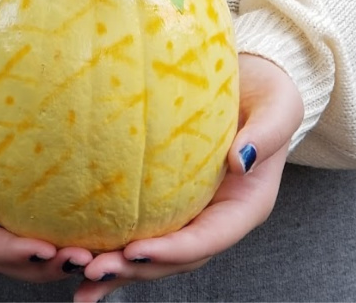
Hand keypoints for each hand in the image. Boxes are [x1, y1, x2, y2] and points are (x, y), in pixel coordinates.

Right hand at [0, 45, 93, 281]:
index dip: (8, 251)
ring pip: (17, 241)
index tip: (44, 250)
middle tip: (84, 260)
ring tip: (92, 253)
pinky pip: (28, 214)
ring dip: (52, 255)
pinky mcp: (1, 186)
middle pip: (1, 254)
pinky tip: (86, 221)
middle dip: (40, 265)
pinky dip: (55, 226)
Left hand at [73, 53, 304, 301]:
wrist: (253, 80)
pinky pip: (143, 227)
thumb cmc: (268, 91)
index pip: (208, 238)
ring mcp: (192, 211)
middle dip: (135, 268)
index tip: (135, 251)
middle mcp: (216, 217)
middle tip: (91, 270)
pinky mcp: (169, 199)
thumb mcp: (278, 106)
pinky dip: (114, 246)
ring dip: (118, 269)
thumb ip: (266, 134)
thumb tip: (240, 161)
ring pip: (155, 252)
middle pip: (175, 257)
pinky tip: (79, 254)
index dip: (172, 250)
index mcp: (245, 205)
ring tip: (78, 275)